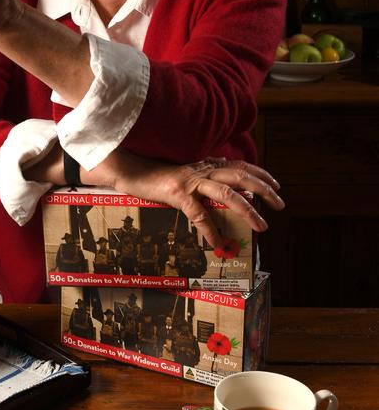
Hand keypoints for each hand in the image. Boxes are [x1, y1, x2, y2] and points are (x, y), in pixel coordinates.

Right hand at [89, 151, 283, 248]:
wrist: (129, 171)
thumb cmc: (155, 176)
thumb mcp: (184, 175)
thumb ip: (202, 180)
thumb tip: (224, 194)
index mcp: (204, 165)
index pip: (239, 165)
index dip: (260, 173)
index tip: (276, 185)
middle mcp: (201, 169)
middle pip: (240, 176)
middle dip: (264, 189)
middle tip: (280, 205)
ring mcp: (190, 180)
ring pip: (226, 193)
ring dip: (247, 210)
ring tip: (261, 226)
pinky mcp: (176, 193)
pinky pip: (199, 214)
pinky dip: (210, 230)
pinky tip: (217, 244)